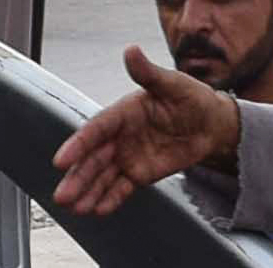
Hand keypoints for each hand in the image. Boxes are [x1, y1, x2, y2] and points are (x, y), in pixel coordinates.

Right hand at [50, 45, 241, 217]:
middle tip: (62, 196)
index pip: (95, 130)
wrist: (211, 125)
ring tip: (75, 208)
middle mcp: (120, 136)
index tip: (61, 161)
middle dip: (77, 178)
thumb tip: (132, 51)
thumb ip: (148, 73)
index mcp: (123, 113)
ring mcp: (128, 157)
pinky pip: (121, 189)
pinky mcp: (139, 174)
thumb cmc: (191, 99)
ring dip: (88, 192)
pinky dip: (110, 199)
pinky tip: (97, 210)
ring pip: (103, 177)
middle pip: (93, 160)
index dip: (77, 146)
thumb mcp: (172, 83)